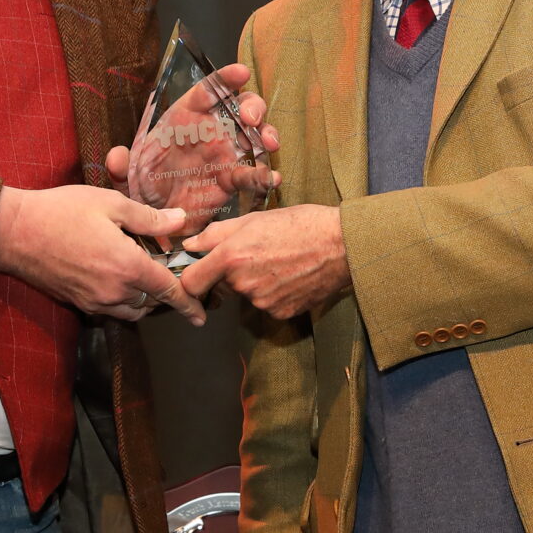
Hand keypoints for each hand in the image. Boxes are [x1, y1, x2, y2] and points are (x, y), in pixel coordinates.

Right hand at [0, 184, 205, 324]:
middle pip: (152, 302)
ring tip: (138, 269)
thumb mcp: (110, 204)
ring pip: (132, 309)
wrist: (13, 232)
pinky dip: (121, 298)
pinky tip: (113, 273)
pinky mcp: (78, 302)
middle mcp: (114, 292)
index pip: (169, 290)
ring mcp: (94, 301)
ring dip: (142, 296)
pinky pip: (110, 308)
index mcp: (128, 267)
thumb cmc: (61, 211)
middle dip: (162, 289)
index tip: (201, 315)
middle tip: (162, 264)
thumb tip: (181, 222)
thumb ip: (149, 218)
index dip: (188, 303)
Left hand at [104, 63, 280, 187]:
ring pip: (255, 134)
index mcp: (185, 118)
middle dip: (252, 106)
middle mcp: (210, 131)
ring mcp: (226, 154)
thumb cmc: (142, 185)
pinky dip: (265, 174)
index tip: (240, 72)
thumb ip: (120, 166)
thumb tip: (116, 156)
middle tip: (250, 118)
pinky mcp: (232, 180)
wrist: (152, 216)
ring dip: (267, 133)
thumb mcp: (126, 176)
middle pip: (240, 107)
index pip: (207, 91)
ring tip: (269, 142)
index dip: (224, 79)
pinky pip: (253, 174)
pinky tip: (272, 177)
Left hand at [177, 205, 349, 318]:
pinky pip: (267, 305)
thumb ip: (216, 234)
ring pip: (247, 295)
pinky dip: (274, 293)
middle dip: (231, 273)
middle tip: (256, 253)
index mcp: (232, 258)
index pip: (191, 283)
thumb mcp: (254, 219)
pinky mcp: (281, 313)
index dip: (192, 278)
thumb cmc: (300, 224)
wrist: (342, 245)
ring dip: (255, 282)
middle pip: (222, 287)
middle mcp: (244, 285)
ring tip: (279, 261)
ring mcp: (263, 303)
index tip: (199, 272)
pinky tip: (290, 275)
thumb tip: (190, 245)